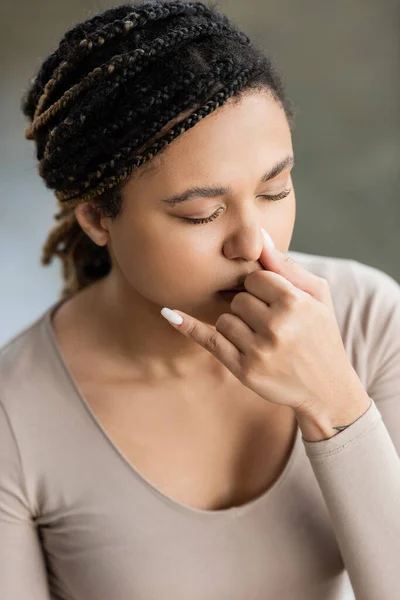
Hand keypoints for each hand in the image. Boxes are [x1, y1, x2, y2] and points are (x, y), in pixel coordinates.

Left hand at [161, 228, 364, 417]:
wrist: (327, 388)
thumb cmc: (321, 334)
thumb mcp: (317, 296)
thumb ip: (286, 265)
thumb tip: (259, 235)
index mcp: (294, 302)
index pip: (254, 277)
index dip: (260, 287)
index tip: (271, 299)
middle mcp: (276, 326)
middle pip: (238, 299)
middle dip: (249, 307)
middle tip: (271, 323)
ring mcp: (258, 351)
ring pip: (224, 319)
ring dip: (236, 325)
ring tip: (262, 339)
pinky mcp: (244, 370)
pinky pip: (209, 340)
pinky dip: (189, 326)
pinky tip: (170, 314)